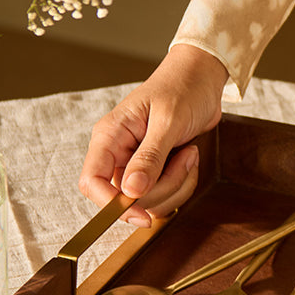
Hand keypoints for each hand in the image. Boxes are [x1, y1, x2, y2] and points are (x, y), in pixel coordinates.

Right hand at [78, 44, 229, 225]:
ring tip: (189, 153)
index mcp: (110, 136)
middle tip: (185, 158)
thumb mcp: (168, 121)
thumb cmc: (182, 88)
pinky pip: (166, 194)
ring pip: (151, 201)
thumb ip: (150, 157)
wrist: (202, 79)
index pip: (92, 182)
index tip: (142, 214)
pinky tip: (190, 158)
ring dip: (178, 184)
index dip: (113, 205)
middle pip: (128, 198)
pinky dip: (184, 183)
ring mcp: (137, 163)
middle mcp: (119, 152)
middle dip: (164, 188)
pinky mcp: (156, 169)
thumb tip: (132, 191)